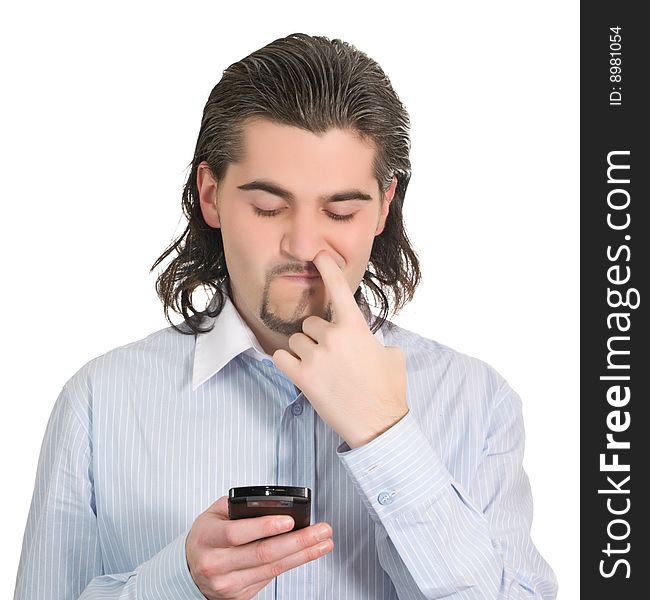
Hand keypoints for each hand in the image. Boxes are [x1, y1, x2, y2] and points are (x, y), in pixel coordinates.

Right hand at [186, 496, 332, 598]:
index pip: (236, 533)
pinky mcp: (239, 596)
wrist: (190, 568)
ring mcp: (227, 584)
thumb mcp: (215, 513)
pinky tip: (306, 553)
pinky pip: (270, 577)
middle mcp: (216, 564)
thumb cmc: (207, 534)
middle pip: (262, 554)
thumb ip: (240, 506)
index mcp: (207, 538)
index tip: (289, 520)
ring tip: (323, 541)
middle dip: (298, 541)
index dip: (264, 526)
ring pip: (272, 568)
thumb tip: (274, 506)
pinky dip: (291, 563)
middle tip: (321, 530)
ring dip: (303, 554)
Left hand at [273, 250, 407, 448]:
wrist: (378, 424)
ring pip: (296, 340)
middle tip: (332, 357)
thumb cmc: (388, 390)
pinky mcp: (302, 377)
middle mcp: (333, 338)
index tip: (318, 254)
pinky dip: (287, 362)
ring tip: (321, 369)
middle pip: (311, 323)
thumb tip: (369, 339)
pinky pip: (280, 357)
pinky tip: (300, 372)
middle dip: (318, 337)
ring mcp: (315, 357)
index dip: (328, 269)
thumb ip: (374, 339)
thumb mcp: (391, 355)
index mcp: (356, 328)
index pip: (339, 290)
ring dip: (304, 351)